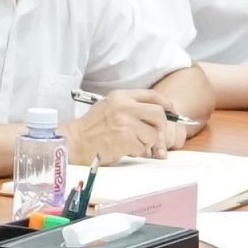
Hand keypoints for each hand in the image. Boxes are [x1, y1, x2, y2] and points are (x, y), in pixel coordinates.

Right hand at [69, 91, 183, 163]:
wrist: (76, 141)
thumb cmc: (92, 127)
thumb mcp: (109, 106)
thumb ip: (130, 106)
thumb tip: (157, 112)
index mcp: (121, 96)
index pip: (152, 96)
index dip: (165, 104)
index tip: (171, 110)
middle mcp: (124, 107)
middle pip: (159, 114)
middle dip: (160, 126)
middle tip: (152, 133)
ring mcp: (125, 123)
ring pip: (153, 134)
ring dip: (146, 143)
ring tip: (131, 142)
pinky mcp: (125, 140)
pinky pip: (143, 148)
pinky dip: (136, 152)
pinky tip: (123, 149)